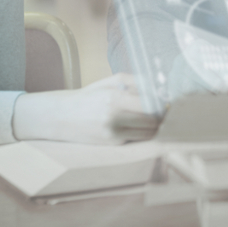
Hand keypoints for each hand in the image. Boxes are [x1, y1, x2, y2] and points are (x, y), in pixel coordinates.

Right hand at [13, 73, 159, 143]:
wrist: (61, 117)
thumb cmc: (90, 96)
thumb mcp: (111, 82)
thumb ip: (137, 82)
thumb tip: (160, 87)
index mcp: (115, 99)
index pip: (151, 104)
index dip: (162, 103)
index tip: (167, 99)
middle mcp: (114, 119)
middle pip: (153, 121)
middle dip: (160, 115)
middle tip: (164, 109)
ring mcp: (113, 134)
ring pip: (148, 133)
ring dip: (154, 125)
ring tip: (152, 116)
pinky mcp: (112, 144)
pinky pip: (137, 138)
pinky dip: (141, 132)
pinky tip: (137, 124)